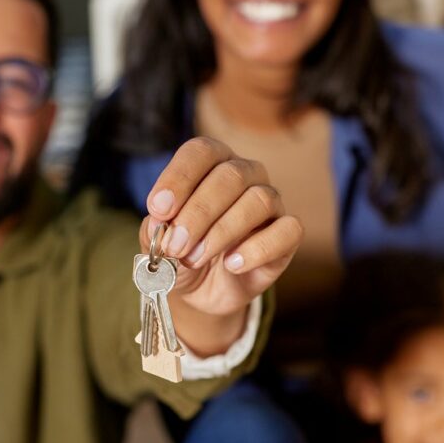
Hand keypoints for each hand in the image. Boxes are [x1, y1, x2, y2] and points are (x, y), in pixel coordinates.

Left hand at [140, 138, 301, 346]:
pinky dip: (257, 249)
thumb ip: (156, 228)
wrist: (199, 291)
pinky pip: (287, 230)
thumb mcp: (158, 241)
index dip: (179, 178)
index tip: (158, 209)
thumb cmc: (180, 253)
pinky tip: (232, 264)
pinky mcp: (287, 234)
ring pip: (259, 200)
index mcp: (211, 163)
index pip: (201, 152)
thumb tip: (161, 221)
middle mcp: (245, 174)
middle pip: (231, 175)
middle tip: (176, 245)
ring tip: (196, 258)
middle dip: (198, 213)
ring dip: (222, 232)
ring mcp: (270, 202)